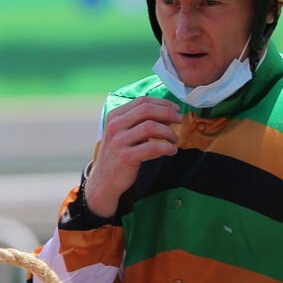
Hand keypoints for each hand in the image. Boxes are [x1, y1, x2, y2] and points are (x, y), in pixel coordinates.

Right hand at [84, 97, 180, 216]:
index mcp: (115, 116)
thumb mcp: (124, 134)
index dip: (162, 103)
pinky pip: (152, 147)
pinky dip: (166, 147)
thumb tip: (167, 115)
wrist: (103, 181)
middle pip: (146, 110)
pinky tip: (172, 151)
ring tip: (174, 140)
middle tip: (179, 119)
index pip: (142, 101)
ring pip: (151, 126)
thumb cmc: (118, 156)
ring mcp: (119, 141)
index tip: (175, 109)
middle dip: (167, 112)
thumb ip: (141, 123)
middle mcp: (115, 126)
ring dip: (168, 132)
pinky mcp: (126, 157)